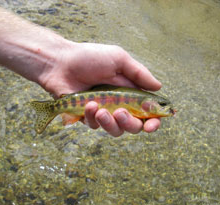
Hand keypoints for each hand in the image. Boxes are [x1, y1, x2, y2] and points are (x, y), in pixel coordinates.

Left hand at [39, 42, 161, 136]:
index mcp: (130, 92)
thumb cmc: (89, 58)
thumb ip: (139, 73)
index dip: (153, 121)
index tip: (152, 125)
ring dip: (110, 123)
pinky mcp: (87, 117)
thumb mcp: (118, 59)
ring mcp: (103, 112)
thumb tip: (159, 87)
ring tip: (100, 109)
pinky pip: (95, 126)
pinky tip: (87, 104)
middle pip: (134, 126)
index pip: (147, 112)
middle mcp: (119, 104)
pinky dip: (92, 117)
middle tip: (121, 112)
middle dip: (130, 123)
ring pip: (115, 130)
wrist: (60, 63)